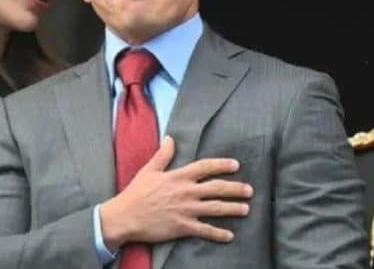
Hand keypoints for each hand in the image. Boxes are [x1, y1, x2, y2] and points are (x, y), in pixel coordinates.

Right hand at [100, 136, 252, 250]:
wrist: (124, 217)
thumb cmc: (135, 193)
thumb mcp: (149, 170)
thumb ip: (163, 155)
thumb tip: (170, 139)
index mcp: (178, 177)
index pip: (205, 167)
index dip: (222, 165)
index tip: (236, 165)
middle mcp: (186, 192)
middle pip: (217, 188)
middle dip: (235, 189)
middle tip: (249, 190)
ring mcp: (186, 210)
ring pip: (215, 209)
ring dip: (233, 209)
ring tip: (246, 209)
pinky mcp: (182, 227)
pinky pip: (204, 230)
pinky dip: (218, 233)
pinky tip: (229, 235)